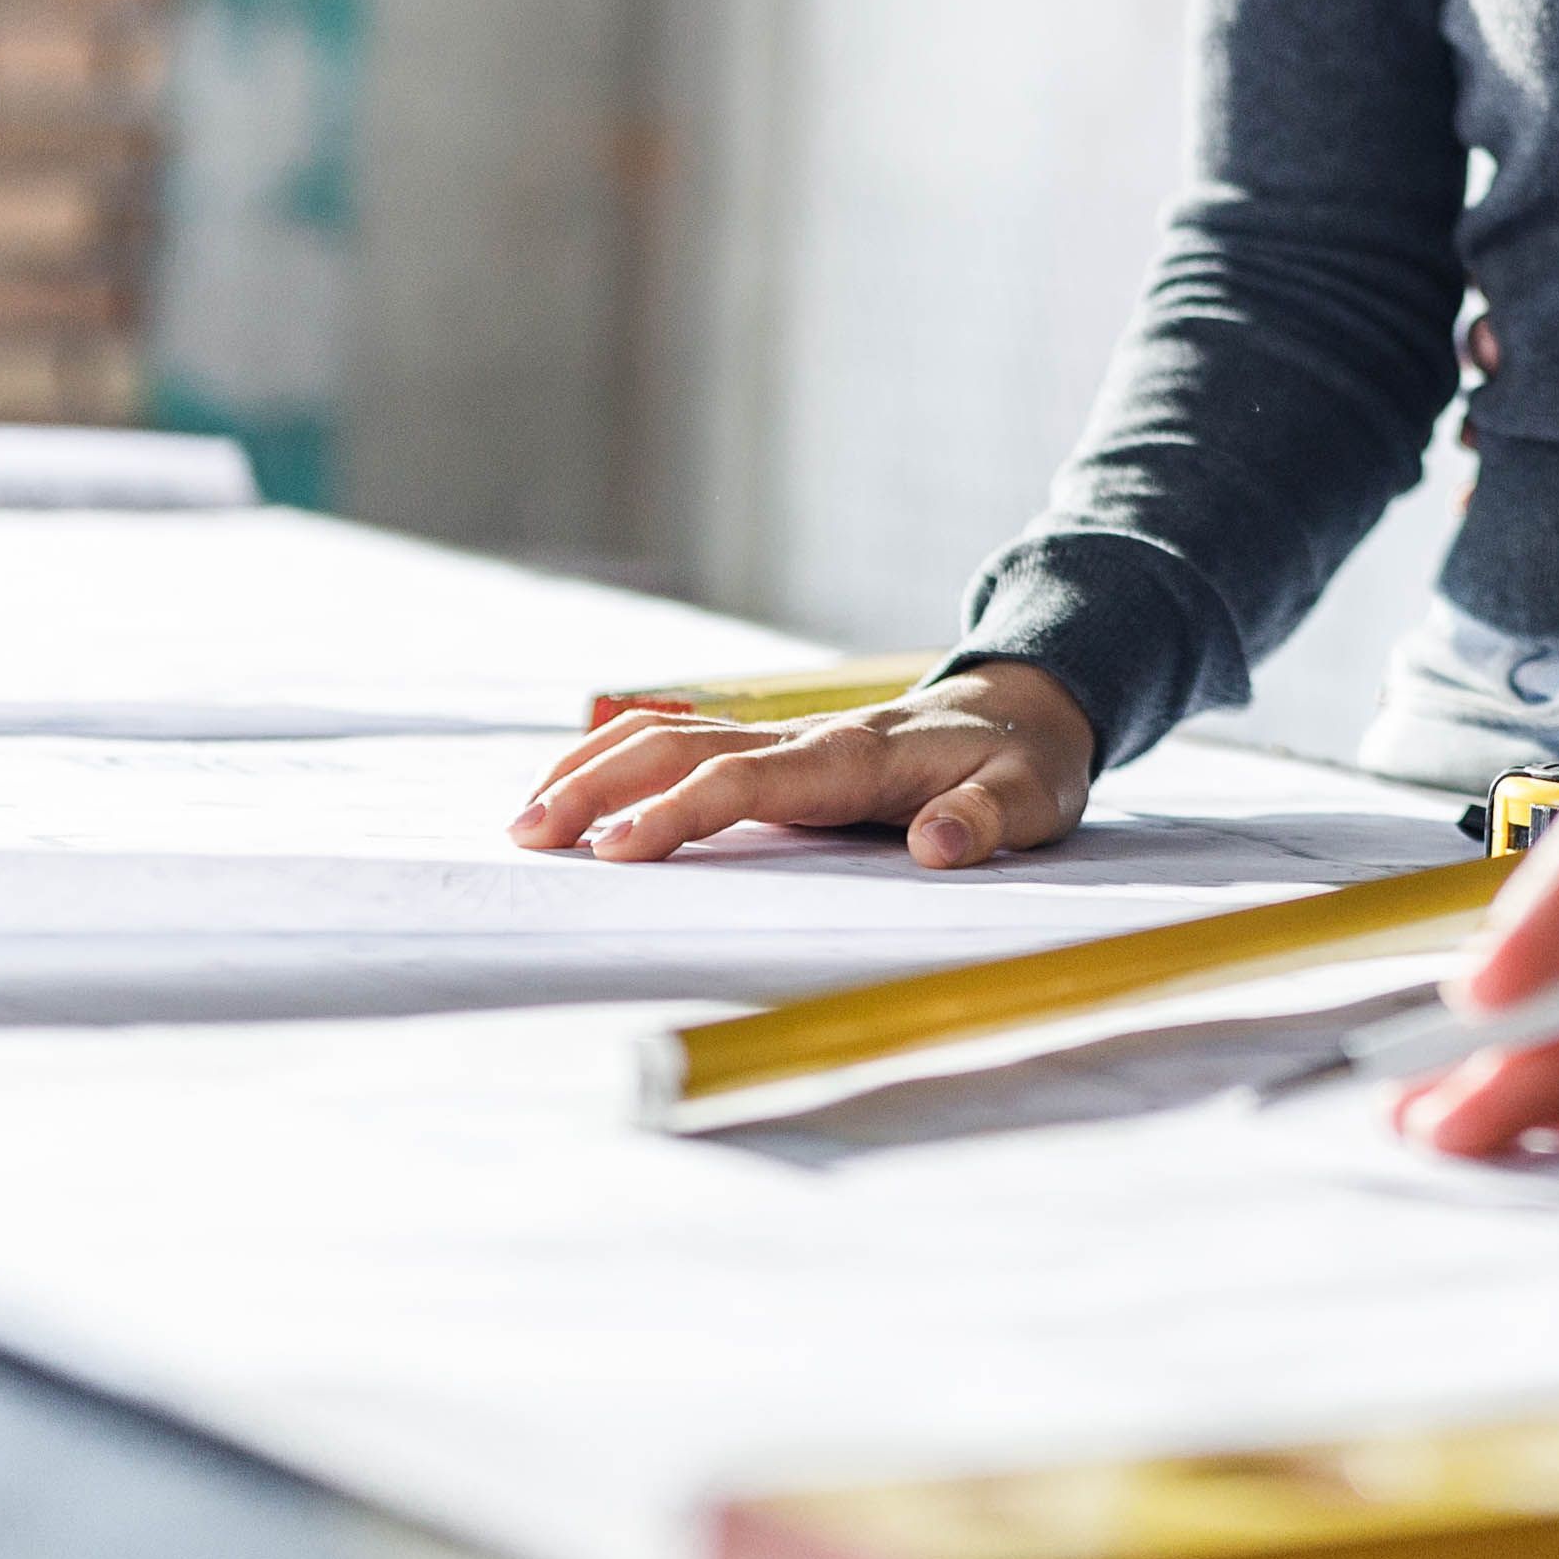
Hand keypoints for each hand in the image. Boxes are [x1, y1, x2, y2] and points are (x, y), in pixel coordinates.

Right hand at [510, 658, 1101, 867]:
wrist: (1031, 708)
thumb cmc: (1026, 763)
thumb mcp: (1032, 799)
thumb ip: (988, 820)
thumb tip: (938, 845)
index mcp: (854, 755)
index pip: (744, 782)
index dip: (675, 814)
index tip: (613, 850)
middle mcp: (806, 738)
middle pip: (680, 750)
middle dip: (598, 787)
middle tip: (526, 836)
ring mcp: (788, 738)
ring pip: (671, 739)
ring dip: (594, 769)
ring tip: (526, 817)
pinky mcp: (780, 750)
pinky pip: (687, 743)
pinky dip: (623, 756)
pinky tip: (578, 783)